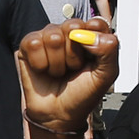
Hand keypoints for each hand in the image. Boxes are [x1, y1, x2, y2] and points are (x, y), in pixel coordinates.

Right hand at [16, 17, 117, 133]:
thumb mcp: (105, 76)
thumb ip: (109, 50)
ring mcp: (48, 37)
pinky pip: (34, 43)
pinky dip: (40, 63)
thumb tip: (91, 35)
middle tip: (74, 68)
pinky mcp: (29, 45)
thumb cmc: (81, 95)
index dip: (93, 40)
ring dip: (57, 62)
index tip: (91, 58)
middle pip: (73, 26)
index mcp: (91, 37)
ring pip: (52, 36)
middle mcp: (70, 33)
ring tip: (59, 72)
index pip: (95, 23)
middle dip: (74, 54)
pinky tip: (44, 70)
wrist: (58, 115)